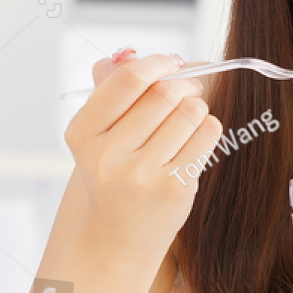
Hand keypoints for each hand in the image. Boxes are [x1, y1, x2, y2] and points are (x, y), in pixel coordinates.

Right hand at [63, 48, 222, 260]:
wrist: (118, 239)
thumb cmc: (113, 176)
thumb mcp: (99, 136)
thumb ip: (110, 92)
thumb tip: (128, 53)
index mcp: (83, 134)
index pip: (127, 81)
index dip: (156, 63)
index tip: (171, 62)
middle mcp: (108, 155)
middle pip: (163, 94)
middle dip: (185, 83)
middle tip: (193, 85)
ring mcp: (141, 175)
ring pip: (190, 112)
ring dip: (198, 106)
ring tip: (192, 116)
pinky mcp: (174, 188)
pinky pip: (207, 135)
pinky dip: (209, 127)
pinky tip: (200, 135)